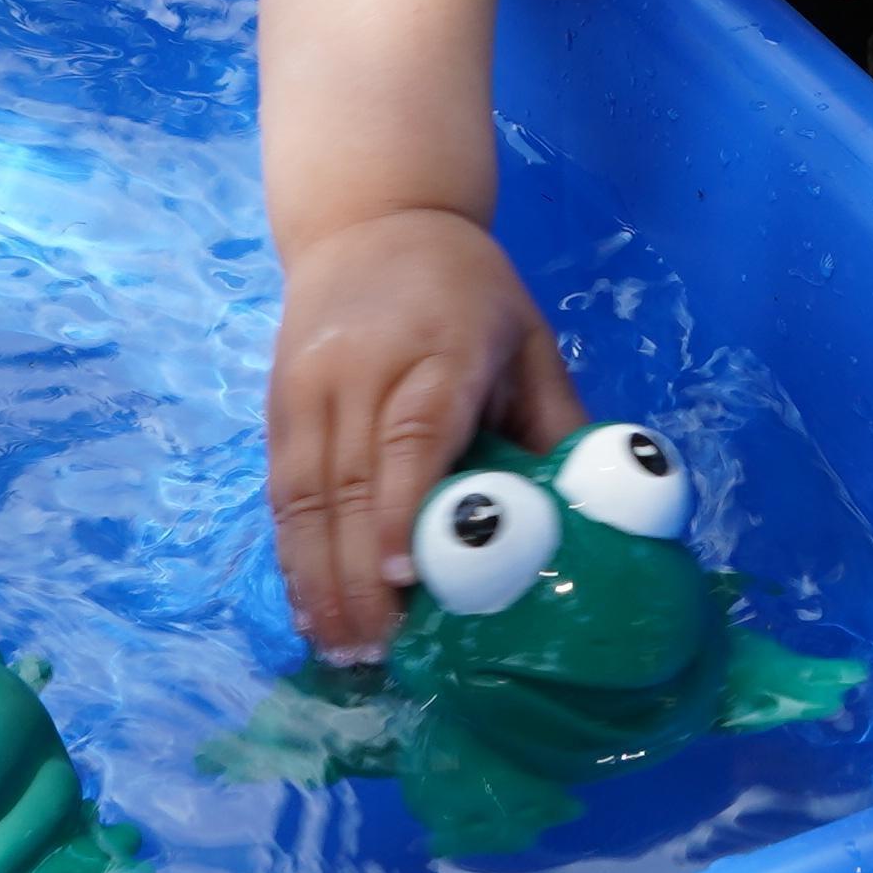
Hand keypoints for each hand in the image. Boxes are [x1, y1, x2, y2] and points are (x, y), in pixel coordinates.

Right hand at [263, 203, 583, 659]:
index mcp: (442, 347)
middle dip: (358, 576)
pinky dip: (293, 554)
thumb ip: (555, 423)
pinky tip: (312, 606)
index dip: (400, 508)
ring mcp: (310, 385)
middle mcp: (364, 366)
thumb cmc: (469, 289)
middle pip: (349, 480)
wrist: (373, 217)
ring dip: (318, 578)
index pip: (413, 432)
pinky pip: (282, 490)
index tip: (403, 580)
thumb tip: (593, 520)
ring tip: (342, 650)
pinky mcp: (278, 403)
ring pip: (304, 494)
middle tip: (380, 655)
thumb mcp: (528, 338)